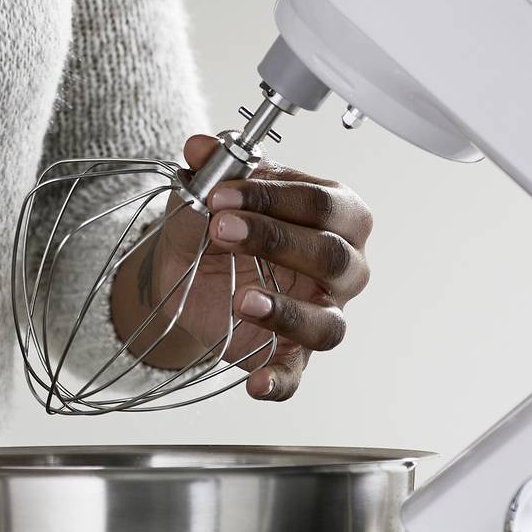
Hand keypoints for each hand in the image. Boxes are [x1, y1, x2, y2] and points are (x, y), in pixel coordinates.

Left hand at [113, 136, 375, 399]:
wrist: (189, 268)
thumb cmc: (221, 221)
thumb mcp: (209, 189)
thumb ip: (210, 169)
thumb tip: (201, 146)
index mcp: (336, 212)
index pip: (321, 201)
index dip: (271, 197)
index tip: (220, 194)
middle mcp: (343, 265)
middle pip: (332, 255)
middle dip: (275, 239)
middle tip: (220, 230)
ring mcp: (323, 312)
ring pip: (329, 323)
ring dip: (287, 311)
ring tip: (243, 300)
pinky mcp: (293, 353)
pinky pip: (297, 375)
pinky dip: (279, 383)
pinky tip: (254, 385)